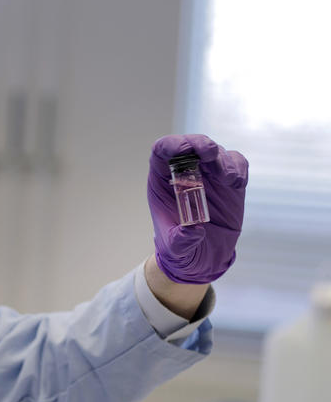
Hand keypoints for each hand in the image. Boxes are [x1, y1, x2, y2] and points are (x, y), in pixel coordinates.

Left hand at [147, 134, 247, 283]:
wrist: (202, 257)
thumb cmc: (181, 249)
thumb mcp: (176, 249)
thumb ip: (181, 240)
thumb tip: (193, 230)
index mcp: (163, 181)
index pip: (162, 150)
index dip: (172, 145)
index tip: (185, 149)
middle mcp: (184, 172)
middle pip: (191, 144)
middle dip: (201, 144)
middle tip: (211, 155)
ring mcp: (208, 174)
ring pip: (216, 152)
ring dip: (223, 161)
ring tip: (228, 181)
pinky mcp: (229, 182)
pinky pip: (236, 163)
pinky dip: (239, 168)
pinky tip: (237, 184)